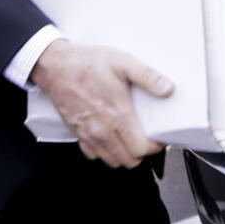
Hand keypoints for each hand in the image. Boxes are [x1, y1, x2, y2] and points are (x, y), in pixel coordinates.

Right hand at [30, 40, 172, 167]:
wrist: (56, 66)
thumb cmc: (87, 63)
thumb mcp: (123, 62)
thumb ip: (148, 76)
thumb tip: (168, 88)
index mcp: (117, 115)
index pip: (141, 148)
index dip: (155, 146)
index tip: (159, 138)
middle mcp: (102, 130)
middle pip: (129, 160)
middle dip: (142, 153)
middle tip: (147, 138)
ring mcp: (88, 134)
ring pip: (112, 161)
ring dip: (125, 154)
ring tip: (131, 139)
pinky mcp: (77, 133)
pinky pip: (93, 154)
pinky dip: (105, 152)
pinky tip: (111, 137)